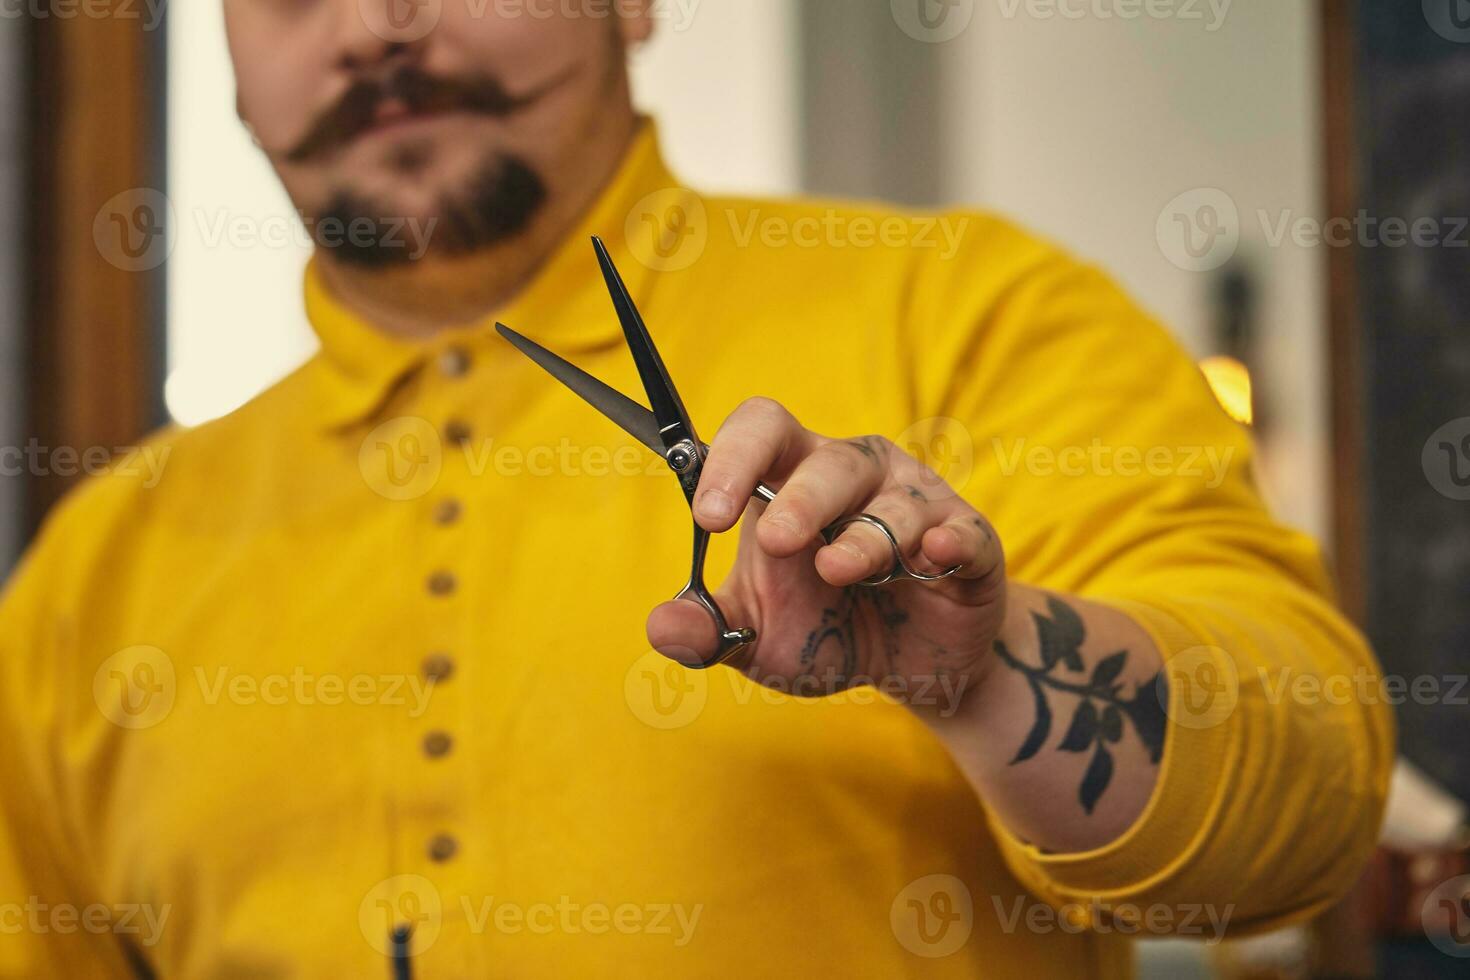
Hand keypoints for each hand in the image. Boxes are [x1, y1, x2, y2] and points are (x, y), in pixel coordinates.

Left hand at [646, 398, 1005, 711]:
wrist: (910, 671)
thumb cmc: (827, 632)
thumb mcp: (757, 639)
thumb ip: (708, 631)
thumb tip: (660, 628)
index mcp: (792, 478)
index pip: (761, 432)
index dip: (733, 459)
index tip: (708, 515)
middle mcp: (855, 475)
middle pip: (826, 460)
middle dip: (799, 500)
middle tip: (776, 542)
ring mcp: (917, 502)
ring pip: (893, 500)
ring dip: (864, 537)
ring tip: (838, 571)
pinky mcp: (968, 540)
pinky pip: (962, 530)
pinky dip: (949, 540)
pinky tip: (934, 554)